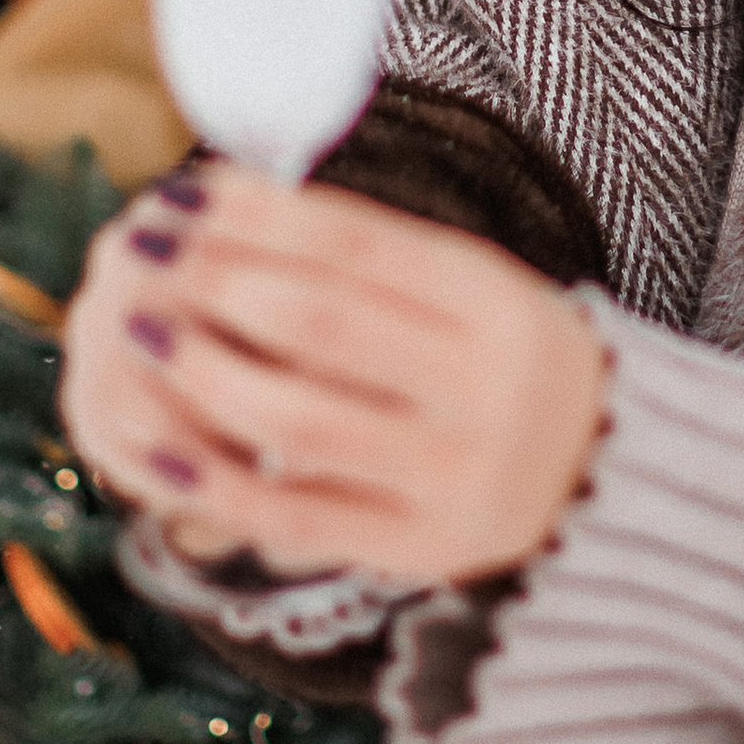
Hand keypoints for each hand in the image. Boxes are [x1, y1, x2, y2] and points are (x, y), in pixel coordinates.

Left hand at [60, 161, 607, 589]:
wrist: (605, 471)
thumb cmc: (497, 358)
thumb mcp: (466, 287)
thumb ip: (365, 252)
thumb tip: (220, 196)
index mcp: (496, 303)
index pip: (358, 245)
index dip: (255, 218)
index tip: (175, 195)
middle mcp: (485, 388)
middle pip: (325, 324)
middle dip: (217, 283)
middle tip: (141, 254)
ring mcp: (455, 474)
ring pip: (302, 420)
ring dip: (202, 372)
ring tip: (138, 333)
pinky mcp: (422, 548)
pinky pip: (300, 516)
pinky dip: (217, 482)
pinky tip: (155, 450)